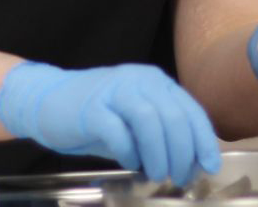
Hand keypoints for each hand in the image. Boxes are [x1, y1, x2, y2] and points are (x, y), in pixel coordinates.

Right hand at [0, 61, 219, 184]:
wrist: (49, 101)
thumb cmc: (98, 116)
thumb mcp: (136, 121)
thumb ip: (163, 133)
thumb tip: (194, 162)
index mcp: (153, 80)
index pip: (189, 108)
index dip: (203, 140)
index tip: (208, 166)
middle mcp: (136, 79)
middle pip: (173, 116)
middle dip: (182, 154)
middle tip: (178, 177)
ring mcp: (113, 91)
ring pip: (150, 120)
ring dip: (158, 154)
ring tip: (156, 173)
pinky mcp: (91, 108)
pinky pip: (118, 131)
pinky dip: (128, 152)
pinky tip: (128, 162)